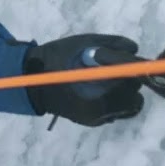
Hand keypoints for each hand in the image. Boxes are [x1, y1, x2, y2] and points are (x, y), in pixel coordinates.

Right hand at [23, 34, 145, 126]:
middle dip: (129, 80)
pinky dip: (116, 100)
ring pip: (129, 106)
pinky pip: (117, 112)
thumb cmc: (55, 59)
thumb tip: (134, 49)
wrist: (30, 83)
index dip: (134, 68)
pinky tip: (102, 90)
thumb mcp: (81, 43)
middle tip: (115, 68)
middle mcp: (101, 110)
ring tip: (110, 80)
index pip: (132, 80)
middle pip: (134, 95)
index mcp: (98, 91)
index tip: (128, 60)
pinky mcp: (94, 122)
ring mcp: (98, 118)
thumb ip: (111, 44)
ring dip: (125, 92)